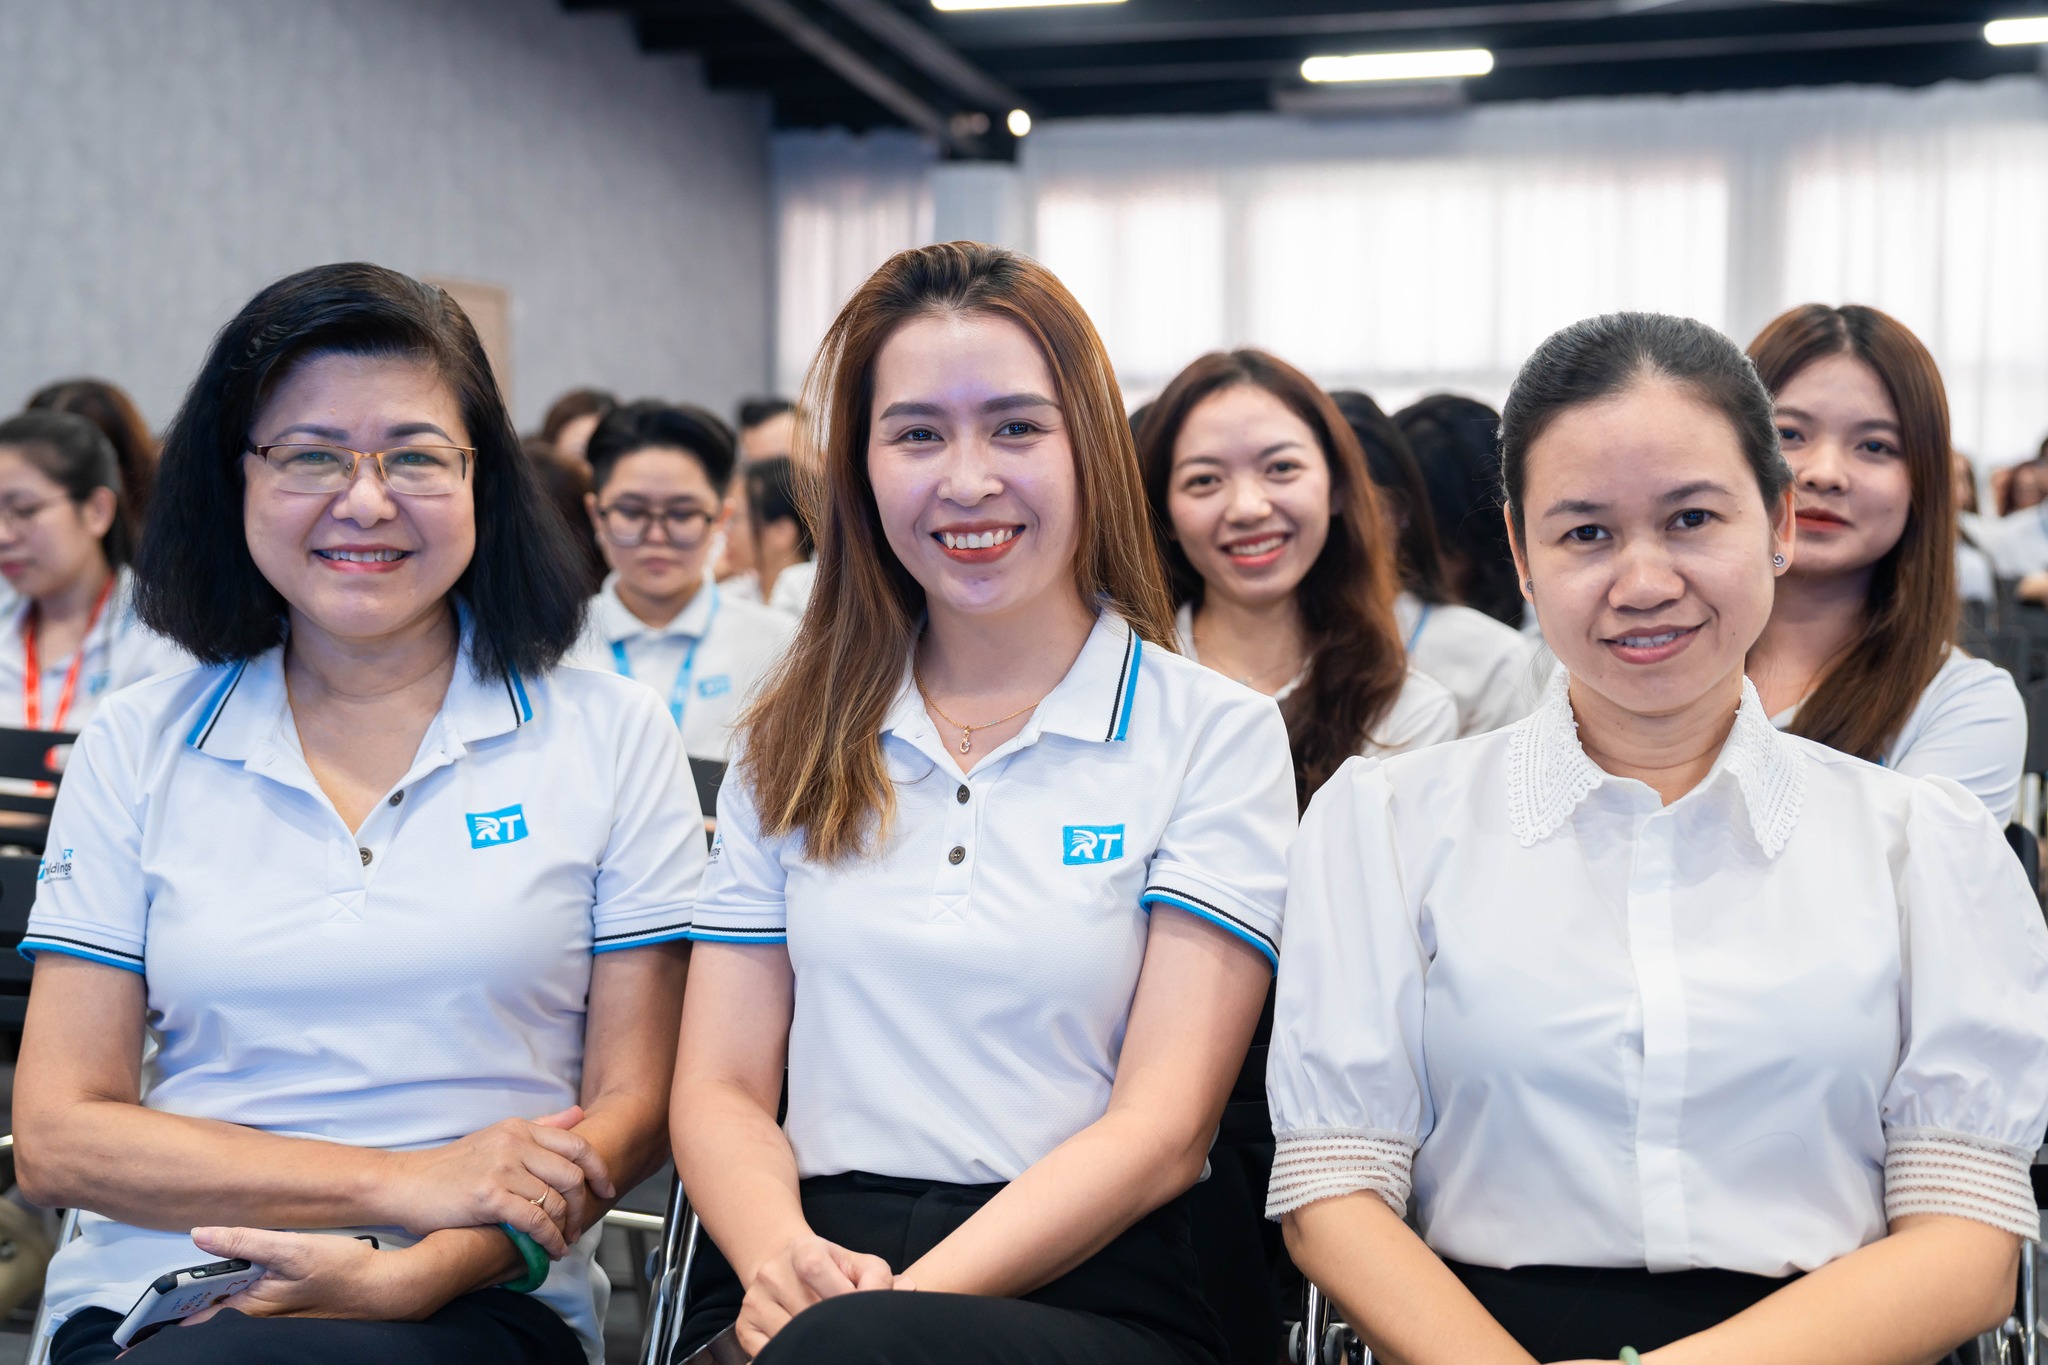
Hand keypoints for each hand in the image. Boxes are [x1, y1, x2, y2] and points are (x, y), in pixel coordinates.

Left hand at [182, 1227, 426, 1324]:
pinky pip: (249, 1294)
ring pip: (230, 1297)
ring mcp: (272, 1309)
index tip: (147, 1305)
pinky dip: (237, 1282)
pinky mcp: (286, 1301)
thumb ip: (246, 1242)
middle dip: (188, 1294)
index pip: (197, 1310)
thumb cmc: (345, 1271)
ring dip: (214, 1284)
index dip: (171, 1304)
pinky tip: (240, 1265)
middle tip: (168, 1282)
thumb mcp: (293, 1250)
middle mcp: (257, 1313)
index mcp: (251, 1306)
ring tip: (197, 1270)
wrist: (385, 1287)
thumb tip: (201, 1234)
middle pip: (210, 1304)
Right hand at [382, 1106, 612, 1256]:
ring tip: (563, 1242)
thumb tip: (578, 1115)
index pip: (577, 1146)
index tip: (606, 1189)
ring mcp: (502, 1169)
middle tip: (579, 1225)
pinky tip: (549, 1250)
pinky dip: (549, 1239)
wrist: (405, 1183)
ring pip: (555, 1200)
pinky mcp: (489, 1196)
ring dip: (565, 1228)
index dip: (599, 1170)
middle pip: (573, 1175)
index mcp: (520, 1128)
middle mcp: (515, 1144)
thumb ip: (540, 1127)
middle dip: (582, 1205)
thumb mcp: (497, 1136)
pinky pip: (534, 1220)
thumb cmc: (451, 1166)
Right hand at [735, 1232, 901, 1354]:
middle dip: (835, 1326)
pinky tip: (807, 1348)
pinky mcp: (744, 1326)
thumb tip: (907, 1290)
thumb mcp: (856, 1262)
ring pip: (790, 1335)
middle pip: (808, 1311)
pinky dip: (789, 1354)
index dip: (845, 1296)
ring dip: (815, 1343)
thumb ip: (880, 1277)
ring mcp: (755, 1301)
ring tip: (832, 1341)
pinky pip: (768, 1352)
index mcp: (803, 1250)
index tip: (862, 1314)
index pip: (817, 1270)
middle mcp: (772, 1273)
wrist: (780, 1262)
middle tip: (852, 1336)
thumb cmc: (828, 1266)